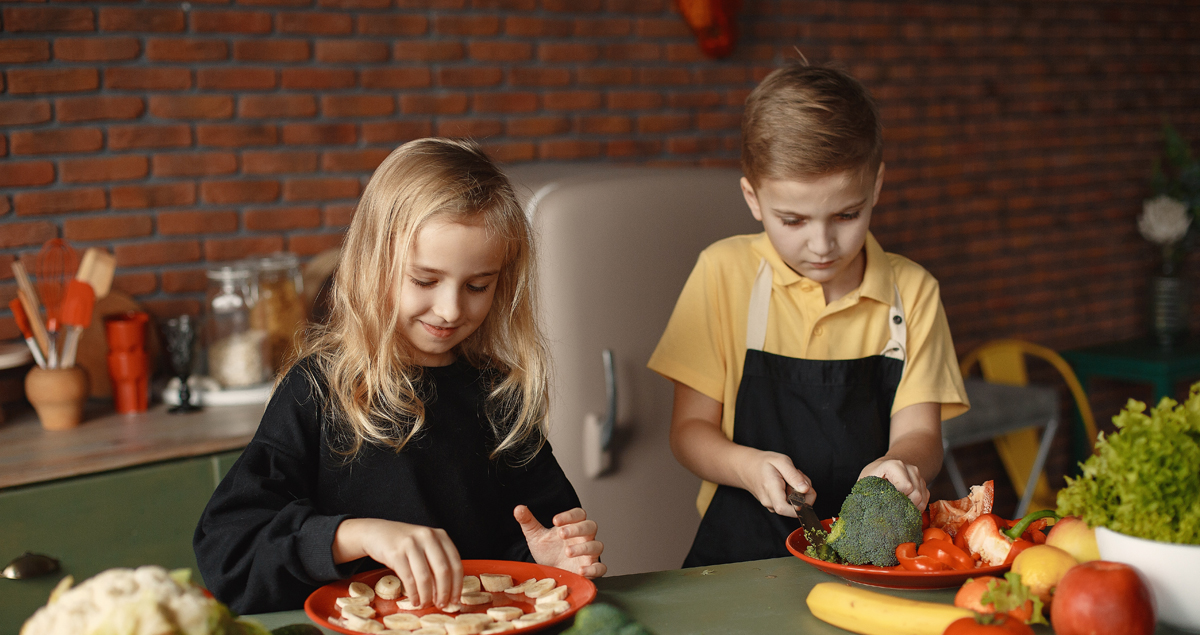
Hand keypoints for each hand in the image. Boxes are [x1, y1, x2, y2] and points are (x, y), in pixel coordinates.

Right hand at [333, 518, 462, 609]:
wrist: (377, 532)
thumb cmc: (405, 543)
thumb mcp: (425, 546)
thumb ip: (437, 563)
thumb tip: (447, 593)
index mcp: (440, 535)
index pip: (455, 563)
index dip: (457, 585)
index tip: (455, 600)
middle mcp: (427, 537)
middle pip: (443, 571)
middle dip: (444, 592)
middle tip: (442, 605)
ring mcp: (411, 544)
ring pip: (425, 577)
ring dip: (427, 596)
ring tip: (426, 604)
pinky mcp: (396, 553)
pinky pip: (408, 579)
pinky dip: (413, 594)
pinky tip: (414, 600)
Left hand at [515, 505, 606, 578]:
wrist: (549, 572)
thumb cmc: (547, 552)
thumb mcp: (536, 536)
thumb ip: (528, 522)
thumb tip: (518, 509)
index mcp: (573, 526)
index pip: (578, 514)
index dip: (569, 515)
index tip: (555, 520)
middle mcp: (584, 538)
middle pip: (591, 526)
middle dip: (577, 529)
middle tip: (561, 534)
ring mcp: (589, 554)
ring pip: (597, 546)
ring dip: (583, 548)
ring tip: (567, 552)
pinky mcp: (591, 569)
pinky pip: (600, 568)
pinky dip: (594, 569)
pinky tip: (581, 571)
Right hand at [737, 450, 815, 516]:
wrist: (747, 468)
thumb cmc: (763, 463)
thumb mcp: (781, 461)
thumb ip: (794, 475)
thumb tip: (805, 489)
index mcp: (770, 489)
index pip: (783, 508)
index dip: (799, 506)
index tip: (805, 493)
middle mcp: (769, 502)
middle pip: (795, 507)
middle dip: (805, 493)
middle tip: (798, 476)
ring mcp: (771, 506)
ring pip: (795, 505)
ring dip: (799, 493)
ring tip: (790, 478)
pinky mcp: (774, 507)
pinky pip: (790, 504)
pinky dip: (794, 495)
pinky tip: (787, 484)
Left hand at [859, 458, 928, 509]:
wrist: (882, 469)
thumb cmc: (872, 478)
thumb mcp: (865, 483)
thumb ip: (869, 493)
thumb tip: (871, 512)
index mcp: (894, 465)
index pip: (906, 486)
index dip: (898, 498)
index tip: (888, 500)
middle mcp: (909, 468)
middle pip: (916, 495)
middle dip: (905, 506)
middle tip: (893, 508)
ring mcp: (917, 475)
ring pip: (922, 499)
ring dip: (911, 507)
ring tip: (897, 507)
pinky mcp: (922, 483)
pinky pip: (925, 500)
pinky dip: (917, 507)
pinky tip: (905, 506)